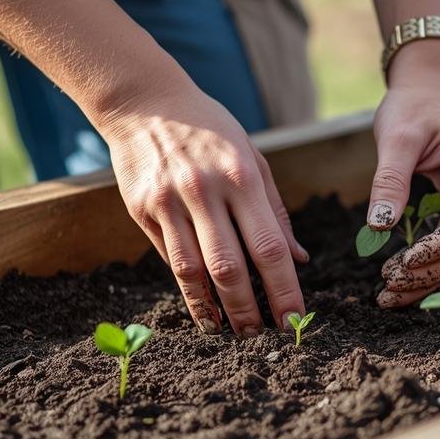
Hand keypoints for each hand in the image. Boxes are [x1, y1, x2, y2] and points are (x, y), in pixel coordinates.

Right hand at [96, 80, 307, 335]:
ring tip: (230, 331)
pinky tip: (203, 307)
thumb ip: (275, 212)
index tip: (295, 318)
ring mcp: (168, 203)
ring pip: (192, 271)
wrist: (145, 103)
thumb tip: (297, 259)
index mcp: (242, 178)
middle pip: (229, 267)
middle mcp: (204, 192)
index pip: (269, 247)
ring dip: (213, 309)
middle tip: (263, 336)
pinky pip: (169, 259)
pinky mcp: (141, 210)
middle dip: (249, 309)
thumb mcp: (254, 159)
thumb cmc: (212, 131)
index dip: (283, 289)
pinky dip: (188, 289)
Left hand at [369, 42, 439, 307]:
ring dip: (432, 275)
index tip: (398, 265)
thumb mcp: (396, 137)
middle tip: (389, 291)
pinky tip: (404, 278)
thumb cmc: (414, 106)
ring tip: (391, 294)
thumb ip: (390, 181)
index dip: (437, 249)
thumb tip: (379, 227)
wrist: (430, 89)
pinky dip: (433, 261)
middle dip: (432, 272)